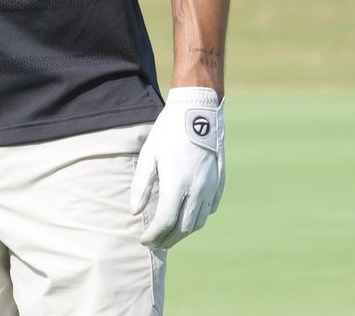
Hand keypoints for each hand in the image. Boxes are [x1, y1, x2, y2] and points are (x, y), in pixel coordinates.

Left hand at [130, 87, 224, 248]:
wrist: (198, 112)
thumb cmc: (168, 132)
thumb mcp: (149, 156)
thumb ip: (141, 186)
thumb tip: (135, 212)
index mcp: (177, 185)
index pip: (166, 223)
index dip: (154, 235)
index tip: (143, 240)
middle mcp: (197, 190)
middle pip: (183, 228)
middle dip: (168, 239)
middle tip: (154, 243)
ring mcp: (211, 187)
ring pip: (198, 221)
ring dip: (183, 232)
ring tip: (168, 234)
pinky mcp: (219, 182)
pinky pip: (209, 208)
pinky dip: (197, 218)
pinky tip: (186, 218)